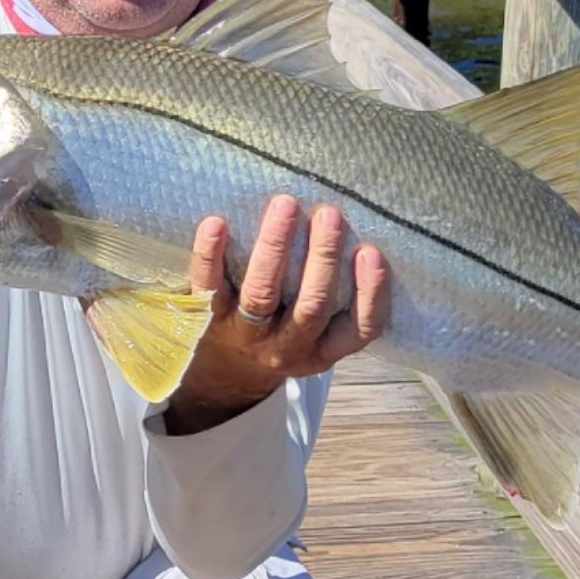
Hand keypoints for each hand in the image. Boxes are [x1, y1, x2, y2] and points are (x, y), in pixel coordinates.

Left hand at [164, 195, 389, 433]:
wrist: (221, 372)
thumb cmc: (282, 332)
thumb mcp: (317, 334)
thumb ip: (339, 298)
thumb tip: (360, 231)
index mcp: (323, 350)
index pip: (359, 328)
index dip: (370, 292)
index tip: (371, 251)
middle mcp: (287, 347)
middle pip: (312, 306)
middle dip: (323, 258)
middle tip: (329, 215)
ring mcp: (246, 334)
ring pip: (263, 293)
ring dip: (276, 247)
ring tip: (286, 205)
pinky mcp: (208, 319)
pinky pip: (210, 287)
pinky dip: (210, 255)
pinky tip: (216, 223)